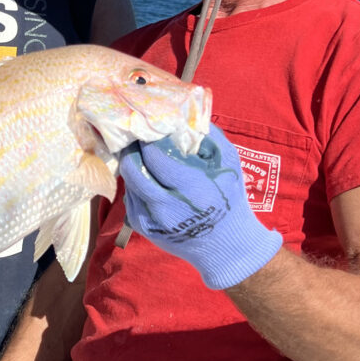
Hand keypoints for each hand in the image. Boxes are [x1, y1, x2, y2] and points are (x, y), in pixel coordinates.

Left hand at [120, 125, 281, 288]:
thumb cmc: (230, 199)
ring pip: (129, 181)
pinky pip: (131, 197)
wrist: (226, 247)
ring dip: (133, 164)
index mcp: (190, 187)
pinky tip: (149, 178)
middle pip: (132, 167)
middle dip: (132, 148)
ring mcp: (151, 219)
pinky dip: (137, 183)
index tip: (149, 125)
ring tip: (140, 153)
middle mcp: (166, 206)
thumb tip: (181, 114)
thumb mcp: (228, 162)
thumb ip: (207, 135)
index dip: (149, 137)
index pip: (154, 155)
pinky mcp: (143, 228)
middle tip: (137, 135)